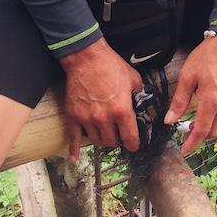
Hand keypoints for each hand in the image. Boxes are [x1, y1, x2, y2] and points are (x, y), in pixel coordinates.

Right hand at [60, 38, 142, 159]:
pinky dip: (74, 150)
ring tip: (106, 134)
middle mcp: (104, 118)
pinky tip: (74, 159)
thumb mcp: (133, 79)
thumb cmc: (111, 66)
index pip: (130, 137)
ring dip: (103, 140)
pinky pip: (73, 138)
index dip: (134, 144)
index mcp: (121, 110)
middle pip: (112, 142)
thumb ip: (139, 95)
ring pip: (96, 141)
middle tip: (120, 135)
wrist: (87, 58)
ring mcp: (87, 119)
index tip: (135, 145)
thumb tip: (142, 106)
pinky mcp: (74, 116)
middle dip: (118, 140)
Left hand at [165, 37, 216, 156]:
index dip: (191, 143)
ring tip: (193, 124)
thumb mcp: (188, 76)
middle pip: (212, 132)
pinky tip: (204, 110)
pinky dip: (214, 118)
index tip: (183, 150)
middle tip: (185, 135)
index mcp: (211, 101)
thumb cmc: (207, 56)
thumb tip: (169, 119)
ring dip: (207, 128)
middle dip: (199, 138)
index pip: (201, 130)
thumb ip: (179, 101)